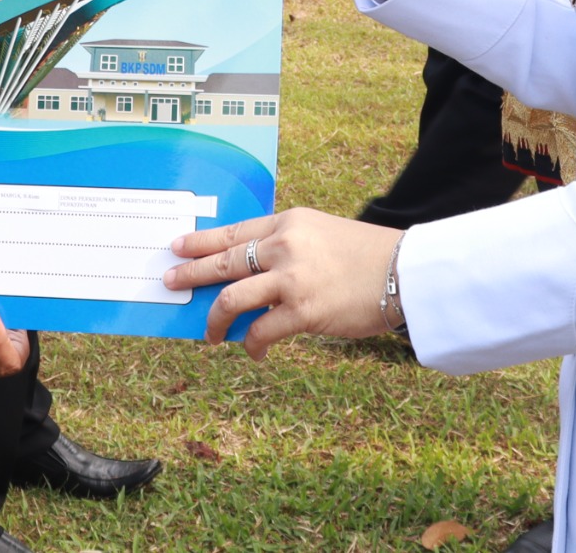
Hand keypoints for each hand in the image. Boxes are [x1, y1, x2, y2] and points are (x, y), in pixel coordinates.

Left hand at [164, 209, 402, 357]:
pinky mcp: (302, 311)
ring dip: (214, 321)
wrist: (404, 272)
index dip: (201, 242)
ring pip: (232, 299)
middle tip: (171, 283)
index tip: (177, 247)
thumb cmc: (365, 257)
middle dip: (192, 275)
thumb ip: (287, 247)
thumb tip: (249, 274)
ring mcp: (291, 279)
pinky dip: (250, 345)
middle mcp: (284, 246)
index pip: (233, 232)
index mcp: (288, 223)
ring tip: (210, 335)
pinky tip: (253, 352)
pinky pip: (260, 331)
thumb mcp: (320, 235)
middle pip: (223, 262)